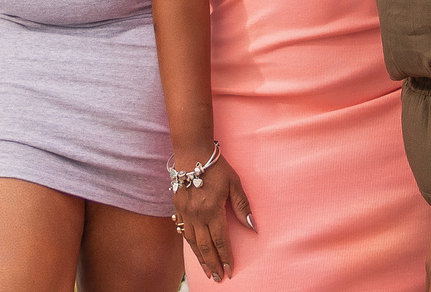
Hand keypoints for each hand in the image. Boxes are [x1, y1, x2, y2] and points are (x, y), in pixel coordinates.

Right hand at [173, 155, 254, 281]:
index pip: (220, 240)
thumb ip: (242, 206)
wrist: (192, 152)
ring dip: (200, 258)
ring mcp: (185, 212)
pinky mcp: (178, 207)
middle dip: (212, 264)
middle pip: (204, 246)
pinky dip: (189, 243)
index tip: (230, 270)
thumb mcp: (235, 183)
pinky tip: (193, 249)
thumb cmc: (217, 166)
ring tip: (207, 270)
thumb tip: (252, 227)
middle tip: (218, 278)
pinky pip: (182, 230)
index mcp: (212, 210)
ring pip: (191, 242)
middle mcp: (197, 215)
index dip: (225, 257)